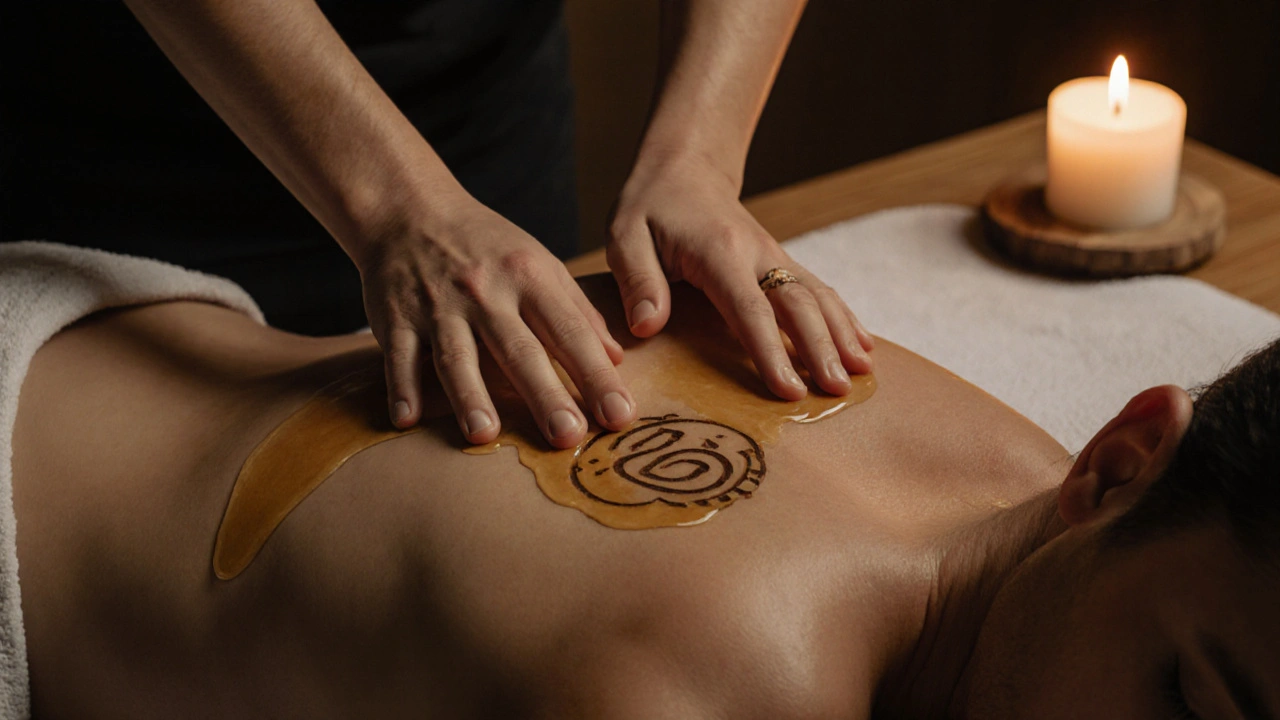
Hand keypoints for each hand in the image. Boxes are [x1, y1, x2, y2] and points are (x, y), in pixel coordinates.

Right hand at [357, 201, 636, 447]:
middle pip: (519, 350)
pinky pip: (398, 354)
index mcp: (529, 277)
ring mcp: (438, 305)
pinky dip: (400, 386)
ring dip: (469, 396)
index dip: (596, 374)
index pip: (570, 331)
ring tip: (484, 435)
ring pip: (456, 356)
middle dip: (545, 395)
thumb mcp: (539, 263)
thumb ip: (577, 311)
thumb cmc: (486, 246)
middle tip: (568, 436)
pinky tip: (407, 420)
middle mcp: (486, 292)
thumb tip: (616, 359)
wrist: (409, 209)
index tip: (620, 414)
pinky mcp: (395, 315)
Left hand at [607, 153, 873, 400]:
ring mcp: (775, 257)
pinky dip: (845, 319)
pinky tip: (863, 348)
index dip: (770, 351)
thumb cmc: (650, 207)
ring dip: (842, 335)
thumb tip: (647, 327)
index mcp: (718, 251)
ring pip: (818, 296)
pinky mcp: (782, 263)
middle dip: (820, 348)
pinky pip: (819, 291)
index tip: (788, 390)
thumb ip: (638, 281)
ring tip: (863, 374)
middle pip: (797, 304)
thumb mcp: (625, 235)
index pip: (749, 308)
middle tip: (836, 392)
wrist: (685, 168)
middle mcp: (757, 253)